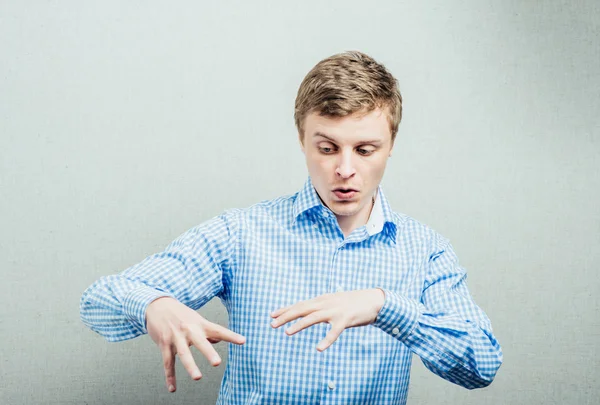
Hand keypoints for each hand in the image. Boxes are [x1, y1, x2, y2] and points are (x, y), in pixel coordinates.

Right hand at [145, 297, 245, 392]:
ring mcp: (175, 337)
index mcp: (200, 323)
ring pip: (183, 353)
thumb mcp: (196, 319)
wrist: (158, 305)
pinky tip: (173, 388)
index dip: (231, 336)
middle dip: (208, 352)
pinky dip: (170, 376)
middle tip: (217, 363)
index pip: (218, 330)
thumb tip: (218, 340)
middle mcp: (189, 330)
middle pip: (200, 341)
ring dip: (190, 365)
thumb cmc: (181, 313)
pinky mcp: (164, 344)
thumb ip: (208, 331)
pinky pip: (168, 362)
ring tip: (198, 377)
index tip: (243, 341)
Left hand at [270, 288, 384, 350]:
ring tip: (287, 333)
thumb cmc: (353, 303)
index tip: (272, 315)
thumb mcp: (334, 302)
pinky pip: (334, 331)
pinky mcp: (346, 319)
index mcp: (322, 299)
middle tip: (272, 324)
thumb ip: (322, 307)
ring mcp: (335, 311)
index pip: (300, 304)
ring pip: (313, 318)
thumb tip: (310, 312)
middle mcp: (326, 303)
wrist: (374, 300)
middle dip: (286, 316)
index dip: (285, 309)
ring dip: (299, 325)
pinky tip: (319, 348)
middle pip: (302, 309)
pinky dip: (326, 340)